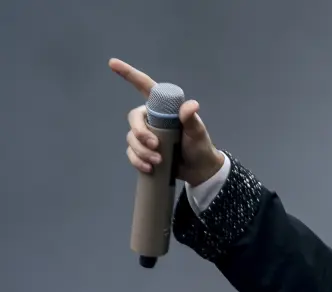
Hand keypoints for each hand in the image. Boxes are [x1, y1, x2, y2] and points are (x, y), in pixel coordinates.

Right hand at [109, 58, 224, 186]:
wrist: (199, 170)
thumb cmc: (200, 146)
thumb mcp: (197, 132)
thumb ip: (191, 119)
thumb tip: (192, 105)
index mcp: (163, 108)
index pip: (144, 87)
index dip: (129, 74)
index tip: (112, 63)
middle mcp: (152, 119)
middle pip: (133, 119)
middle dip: (140, 133)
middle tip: (155, 146)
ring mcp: (146, 135)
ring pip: (132, 139)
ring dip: (142, 151)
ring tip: (158, 161)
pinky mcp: (144, 151)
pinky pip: (132, 153)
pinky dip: (138, 161)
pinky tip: (149, 168)